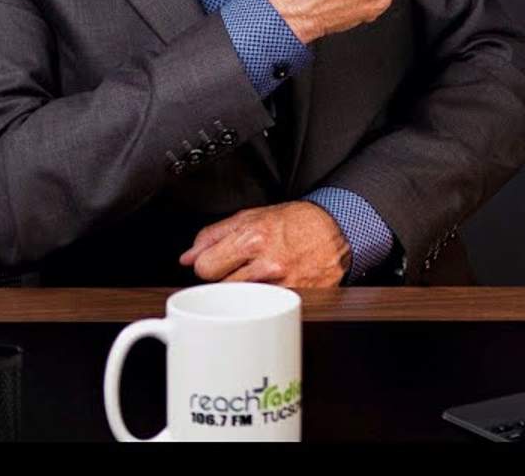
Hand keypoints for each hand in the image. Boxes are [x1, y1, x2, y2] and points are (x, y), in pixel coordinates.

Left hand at [177, 201, 350, 287]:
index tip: (217, 262)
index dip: (208, 264)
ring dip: (244, 293)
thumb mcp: (252, 215)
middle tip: (241, 268)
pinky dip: (263, 301)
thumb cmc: (296, 222)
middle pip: (220, 288)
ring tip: (258, 277)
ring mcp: (282, 286)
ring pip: (241, 301)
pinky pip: (264, 308)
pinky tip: (273, 287)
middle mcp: (267, 265)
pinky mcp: (295, 301)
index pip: (204, 268)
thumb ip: (214, 235)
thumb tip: (188, 257)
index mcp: (252, 240)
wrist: (337, 230)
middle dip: (226, 278)